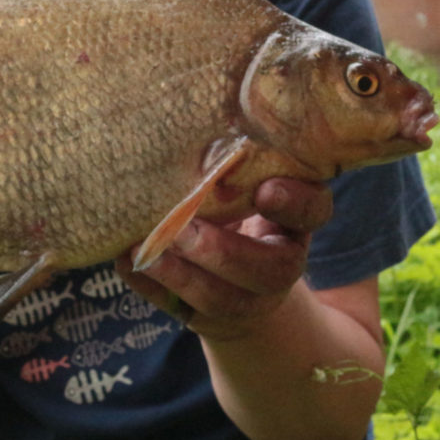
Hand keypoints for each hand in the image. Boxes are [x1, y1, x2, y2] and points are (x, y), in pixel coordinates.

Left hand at [116, 178, 332, 340]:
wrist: (235, 276)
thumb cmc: (233, 204)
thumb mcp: (244, 182)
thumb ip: (233, 163)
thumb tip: (186, 120)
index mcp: (294, 222)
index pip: (313, 212)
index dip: (294, 203)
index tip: (263, 189)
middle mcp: (281, 265)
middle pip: (269, 271)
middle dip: (222, 252)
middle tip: (182, 229)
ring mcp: (248, 301)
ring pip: (223, 299)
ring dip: (180, 276)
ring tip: (145, 250)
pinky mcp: (209, 319)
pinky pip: (181, 311)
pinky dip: (150, 287)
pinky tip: (126, 263)